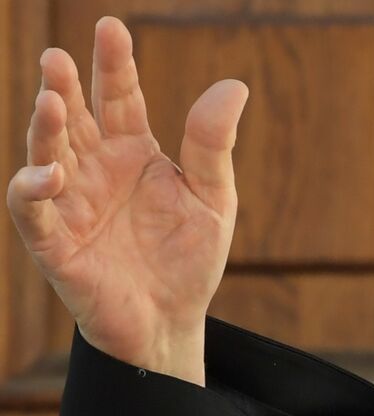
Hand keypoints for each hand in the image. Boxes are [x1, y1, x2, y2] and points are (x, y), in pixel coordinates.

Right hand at [5, 17, 247, 385]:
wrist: (172, 321)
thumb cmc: (190, 259)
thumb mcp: (213, 197)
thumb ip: (213, 144)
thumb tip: (234, 85)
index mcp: (133, 152)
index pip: (120, 97)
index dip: (114, 64)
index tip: (111, 27)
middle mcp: (96, 169)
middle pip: (75, 117)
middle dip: (64, 87)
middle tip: (58, 58)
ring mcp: (72, 203)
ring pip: (47, 154)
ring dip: (45, 129)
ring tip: (52, 102)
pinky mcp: (56, 242)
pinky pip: (33, 210)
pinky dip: (34, 191)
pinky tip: (49, 175)